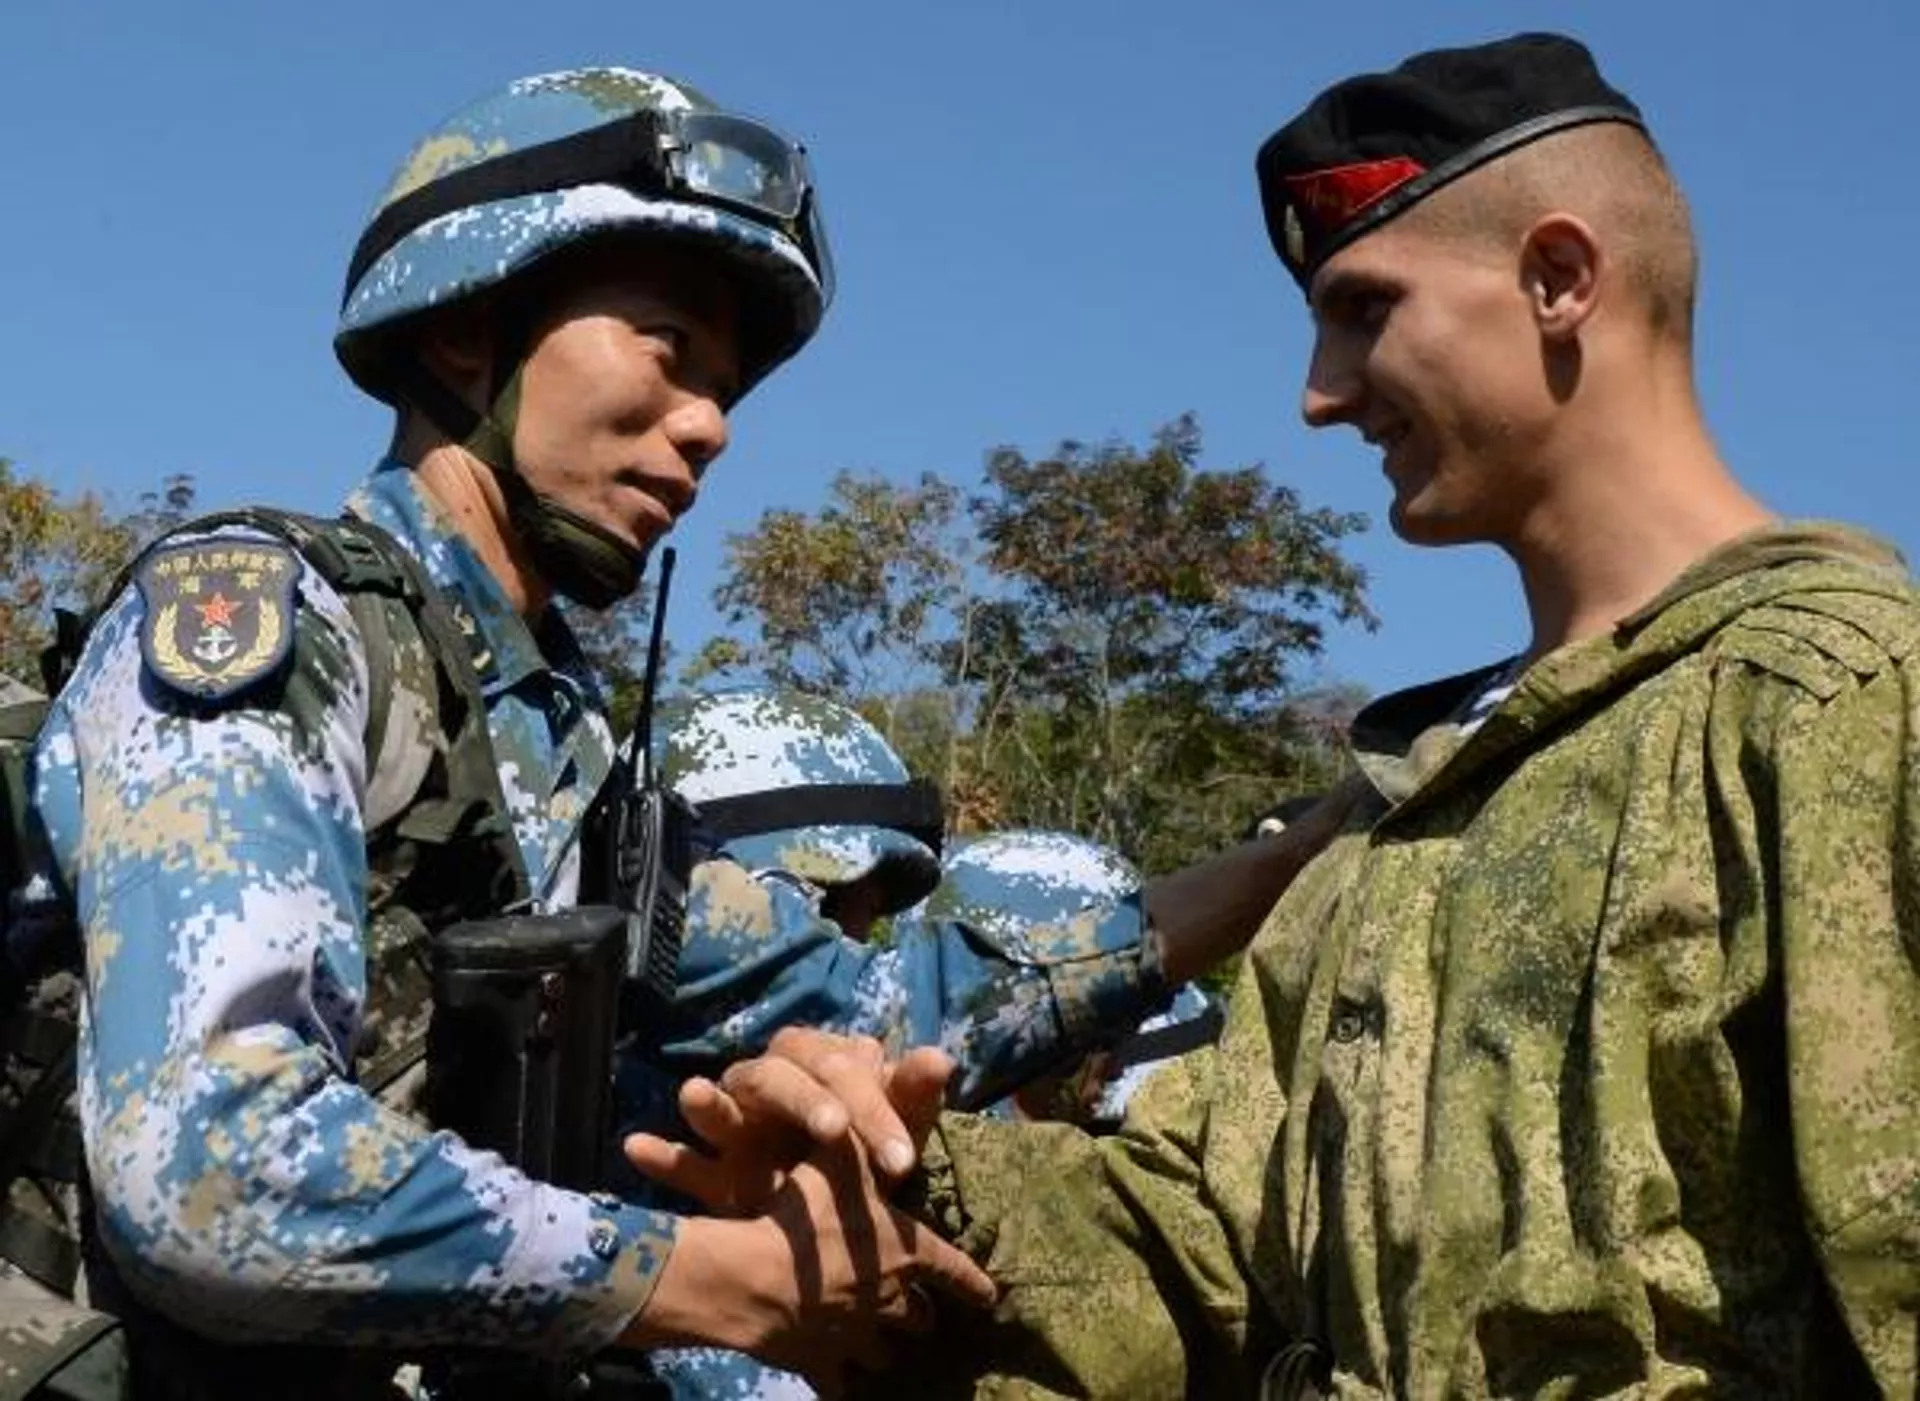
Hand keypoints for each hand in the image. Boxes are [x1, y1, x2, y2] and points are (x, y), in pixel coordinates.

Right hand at [621, 1132, 996, 1391]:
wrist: (754, 1277)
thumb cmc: (806, 1211)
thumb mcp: (845, 1157)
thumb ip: (872, 1136)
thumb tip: (910, 1093)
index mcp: (907, 1254)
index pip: (955, 1270)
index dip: (974, 1283)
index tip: (991, 1297)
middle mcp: (892, 1303)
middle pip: (920, 1320)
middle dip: (920, 1316)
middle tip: (918, 1315)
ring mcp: (858, 1340)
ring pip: (885, 1356)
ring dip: (884, 1348)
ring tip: (878, 1345)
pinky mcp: (823, 1366)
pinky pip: (842, 1384)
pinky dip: (843, 1380)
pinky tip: (840, 1379)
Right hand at [625, 1030, 950, 1213]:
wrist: (828, 1215)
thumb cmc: (864, 1155)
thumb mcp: (892, 1132)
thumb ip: (911, 1095)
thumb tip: (942, 1058)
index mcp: (824, 1064)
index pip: (845, 1067)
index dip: (873, 1107)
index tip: (901, 1159)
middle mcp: (776, 1084)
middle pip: (784, 1078)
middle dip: (810, 1104)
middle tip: (836, 1133)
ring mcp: (741, 1127)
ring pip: (723, 1106)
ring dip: (710, 1104)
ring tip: (692, 1094)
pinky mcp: (717, 1172)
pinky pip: (684, 1163)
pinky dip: (663, 1156)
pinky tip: (635, 1148)